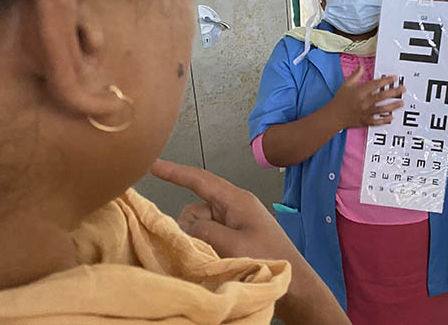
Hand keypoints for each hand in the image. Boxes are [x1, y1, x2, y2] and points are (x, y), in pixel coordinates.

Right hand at [151, 160, 299, 262]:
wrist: (294, 281)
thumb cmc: (270, 257)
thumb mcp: (233, 244)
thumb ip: (204, 231)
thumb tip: (185, 226)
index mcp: (237, 200)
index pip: (200, 180)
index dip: (175, 172)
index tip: (153, 165)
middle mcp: (234, 206)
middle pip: (196, 208)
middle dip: (189, 226)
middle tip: (202, 249)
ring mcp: (234, 221)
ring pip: (199, 225)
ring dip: (198, 240)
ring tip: (214, 258)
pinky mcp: (235, 235)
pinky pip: (208, 235)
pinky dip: (204, 246)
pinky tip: (213, 259)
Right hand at [327, 66, 404, 128]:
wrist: (334, 116)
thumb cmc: (340, 100)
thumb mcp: (346, 84)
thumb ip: (355, 75)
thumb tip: (361, 66)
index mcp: (360, 92)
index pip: (376, 84)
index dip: (386, 80)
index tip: (394, 78)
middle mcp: (364, 102)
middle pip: (382, 96)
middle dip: (394, 92)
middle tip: (403, 89)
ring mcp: (366, 112)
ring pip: (383, 109)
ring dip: (393, 106)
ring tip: (401, 102)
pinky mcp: (365, 121)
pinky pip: (377, 121)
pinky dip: (385, 120)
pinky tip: (391, 117)